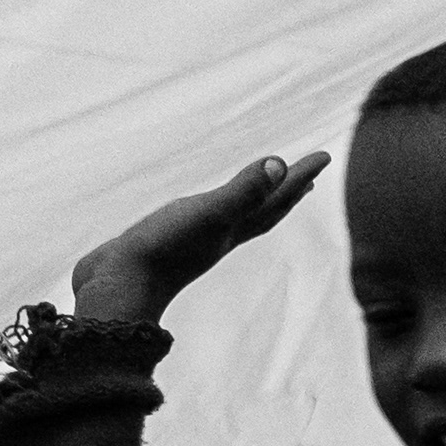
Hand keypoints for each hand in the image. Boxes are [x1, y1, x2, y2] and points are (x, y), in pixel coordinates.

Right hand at [69, 153, 327, 325]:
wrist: (119, 290)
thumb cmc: (165, 251)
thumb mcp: (208, 215)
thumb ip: (243, 192)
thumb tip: (280, 165)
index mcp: (234, 228)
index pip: (277, 198)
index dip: (301, 175)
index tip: (326, 155)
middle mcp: (220, 236)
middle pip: (263, 211)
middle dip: (284, 193)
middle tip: (304, 176)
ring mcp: (193, 241)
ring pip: (232, 218)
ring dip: (249, 203)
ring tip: (259, 189)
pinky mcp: (166, 243)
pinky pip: (198, 222)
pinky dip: (208, 212)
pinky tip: (200, 212)